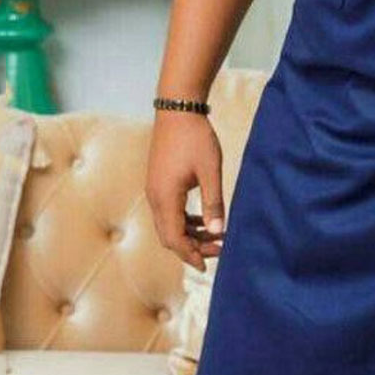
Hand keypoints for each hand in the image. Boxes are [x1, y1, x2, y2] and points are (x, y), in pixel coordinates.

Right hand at [145, 110, 224, 272]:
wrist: (177, 109)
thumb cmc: (195, 138)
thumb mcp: (210, 171)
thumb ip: (213, 203)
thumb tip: (217, 232)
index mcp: (165, 198)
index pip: (174, 239)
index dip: (191, 255)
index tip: (208, 265)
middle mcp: (155, 197)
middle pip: (169, 235)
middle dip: (193, 247)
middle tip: (219, 250)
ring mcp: (155, 189)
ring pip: (169, 223)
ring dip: (191, 233)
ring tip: (217, 236)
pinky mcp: (159, 182)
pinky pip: (170, 210)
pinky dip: (186, 220)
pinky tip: (204, 219)